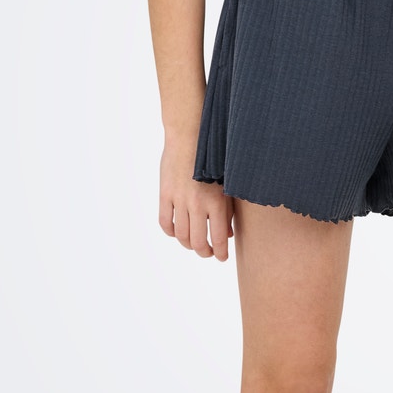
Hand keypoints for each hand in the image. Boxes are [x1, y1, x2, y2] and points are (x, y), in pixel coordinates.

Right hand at [159, 138, 232, 259]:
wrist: (190, 135)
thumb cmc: (214, 159)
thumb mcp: (227, 183)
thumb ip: (228, 210)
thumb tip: (227, 234)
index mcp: (216, 202)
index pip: (218, 238)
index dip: (220, 253)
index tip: (222, 258)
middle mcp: (197, 204)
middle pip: (197, 241)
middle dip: (204, 252)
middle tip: (208, 253)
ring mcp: (178, 200)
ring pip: (180, 235)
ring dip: (187, 245)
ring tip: (193, 245)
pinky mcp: (164, 194)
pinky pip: (164, 221)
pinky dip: (170, 231)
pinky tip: (176, 232)